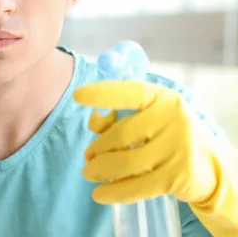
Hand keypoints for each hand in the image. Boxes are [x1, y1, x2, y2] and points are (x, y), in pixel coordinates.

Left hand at [73, 80, 237, 235]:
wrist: (209, 164)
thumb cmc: (165, 135)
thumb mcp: (148, 117)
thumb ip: (119, 117)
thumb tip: (94, 124)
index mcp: (162, 98)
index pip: (131, 92)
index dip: (103, 94)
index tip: (78, 96)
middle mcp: (174, 118)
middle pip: (121, 135)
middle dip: (97, 149)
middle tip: (87, 157)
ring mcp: (179, 148)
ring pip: (127, 163)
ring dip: (101, 170)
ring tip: (90, 173)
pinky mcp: (179, 176)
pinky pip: (138, 187)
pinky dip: (115, 192)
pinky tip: (100, 194)